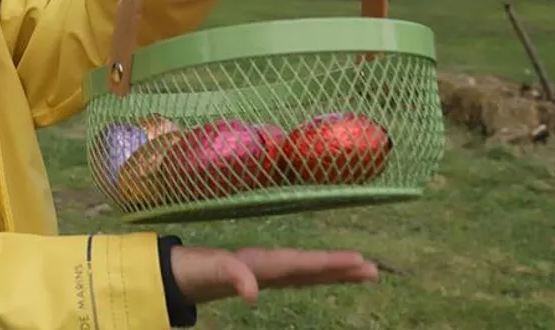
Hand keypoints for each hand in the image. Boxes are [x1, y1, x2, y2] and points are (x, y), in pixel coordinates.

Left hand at [171, 245, 378, 303]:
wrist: (181, 270)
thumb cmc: (197, 269)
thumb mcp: (212, 271)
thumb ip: (233, 275)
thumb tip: (253, 293)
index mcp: (263, 260)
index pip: (302, 261)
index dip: (329, 262)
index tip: (357, 260)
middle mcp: (270, 262)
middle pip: (311, 264)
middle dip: (341, 266)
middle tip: (373, 269)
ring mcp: (269, 269)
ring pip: (309, 269)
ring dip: (335, 270)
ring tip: (365, 271)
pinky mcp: (265, 276)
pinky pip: (299, 276)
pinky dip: (317, 276)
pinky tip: (331, 277)